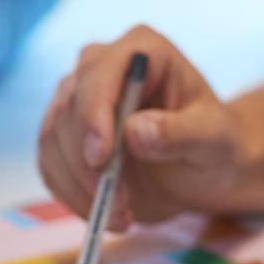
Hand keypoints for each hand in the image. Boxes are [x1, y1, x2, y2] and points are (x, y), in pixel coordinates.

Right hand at [39, 24, 246, 231]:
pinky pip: (50, 164)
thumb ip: (180, 133)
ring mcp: (78, 97)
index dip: (94, 111)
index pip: (100, 71)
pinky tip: (104, 213)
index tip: (101, 156)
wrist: (199, 168)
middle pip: (71, 106)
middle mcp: (102, 65)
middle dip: (88, 162)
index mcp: (143, 48)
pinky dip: (71, 195)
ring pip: (54, 137)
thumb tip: (134, 131)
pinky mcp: (64, 133)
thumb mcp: (213, 139)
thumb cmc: (214, 143)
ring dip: (81, 185)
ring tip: (121, 214)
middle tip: (120, 203)